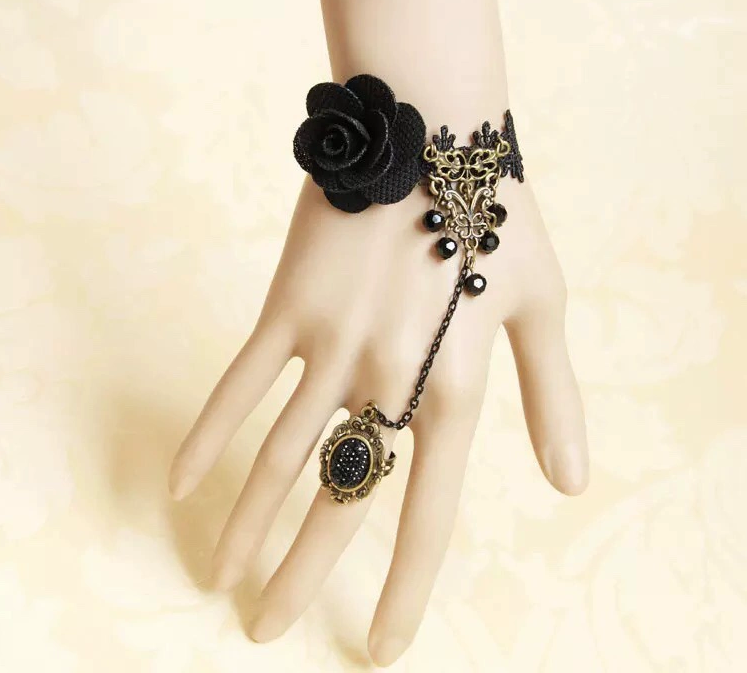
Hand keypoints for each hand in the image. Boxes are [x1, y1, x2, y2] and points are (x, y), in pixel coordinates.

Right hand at [169, 174, 586, 665]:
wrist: (430, 131)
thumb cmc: (496, 219)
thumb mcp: (545, 306)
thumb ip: (555, 398)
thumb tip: (571, 484)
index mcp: (458, 386)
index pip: (430, 513)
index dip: (404, 588)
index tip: (378, 647)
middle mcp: (390, 376)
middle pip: (341, 500)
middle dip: (303, 575)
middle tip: (267, 632)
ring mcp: (331, 342)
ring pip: (280, 455)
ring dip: (246, 524)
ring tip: (222, 580)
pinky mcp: (287, 306)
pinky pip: (238, 382)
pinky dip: (208, 435)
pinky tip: (182, 485)